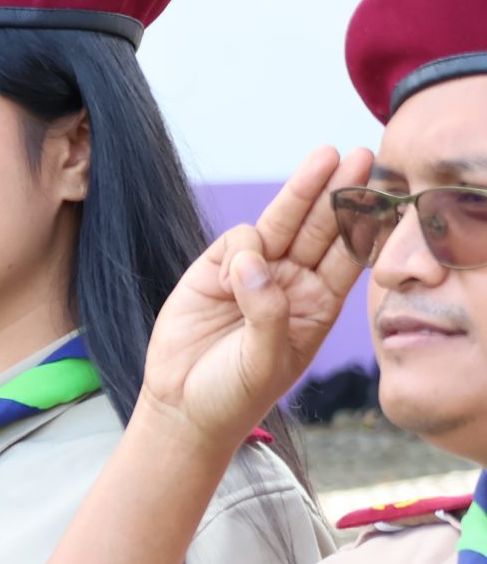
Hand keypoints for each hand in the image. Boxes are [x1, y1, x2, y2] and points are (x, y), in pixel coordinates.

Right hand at [140, 145, 371, 447]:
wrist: (182, 407)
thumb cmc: (234, 394)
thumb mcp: (266, 360)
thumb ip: (267, 312)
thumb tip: (251, 261)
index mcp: (317, 306)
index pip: (347, 255)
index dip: (363, 221)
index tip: (380, 192)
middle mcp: (290, 283)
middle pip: (320, 229)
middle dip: (338, 192)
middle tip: (356, 156)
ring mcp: (252, 274)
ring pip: (281, 224)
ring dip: (301, 192)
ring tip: (322, 158)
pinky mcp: (212, 272)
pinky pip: (236, 242)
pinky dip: (241, 248)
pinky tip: (233, 274)